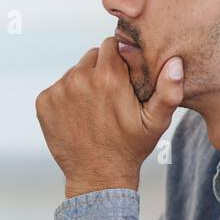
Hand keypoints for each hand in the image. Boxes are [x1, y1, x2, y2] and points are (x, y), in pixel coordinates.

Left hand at [35, 36, 182, 197]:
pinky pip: (57, 88)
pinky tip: (79, 116)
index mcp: (108, 76)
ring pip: (74, 72)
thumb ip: (169, 90)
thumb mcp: (157, 122)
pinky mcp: (44, 102)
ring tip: (95, 108)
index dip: (120, 58)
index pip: (112, 44)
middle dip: (101, 69)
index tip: (124, 76)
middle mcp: (79, 78)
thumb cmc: (130, 148)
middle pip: (92, 56)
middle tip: (110, 95)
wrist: (98, 176)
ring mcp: (58, 90)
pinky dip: (66, 97)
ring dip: (84, 83)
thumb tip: (175, 63)